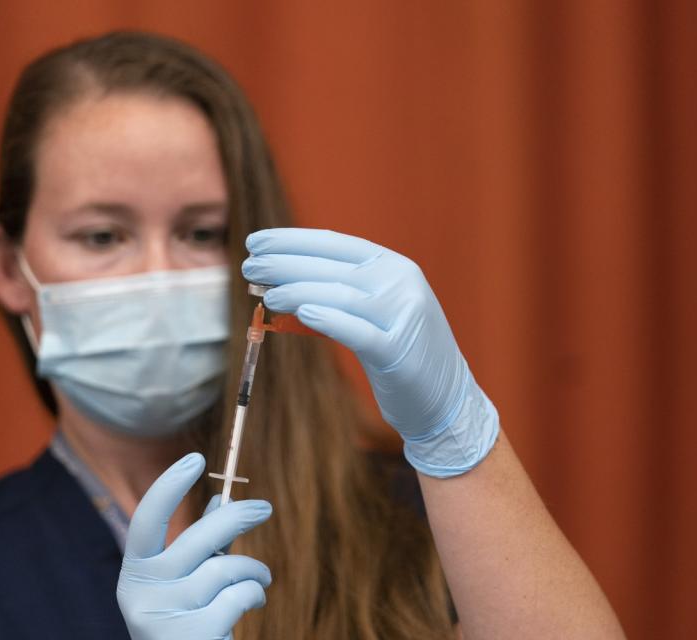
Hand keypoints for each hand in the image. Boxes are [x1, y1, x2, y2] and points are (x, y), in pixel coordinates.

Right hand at [116, 453, 271, 639]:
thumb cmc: (189, 622)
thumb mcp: (185, 582)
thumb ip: (202, 546)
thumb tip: (220, 500)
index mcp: (135, 574)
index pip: (145, 522)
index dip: (168, 487)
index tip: (196, 458)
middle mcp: (141, 595)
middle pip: (198, 539)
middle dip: (237, 517)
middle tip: (264, 508)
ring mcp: (164, 618)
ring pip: (226, 569)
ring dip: (253, 570)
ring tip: (260, 578)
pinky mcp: (193, 636)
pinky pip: (240, 595)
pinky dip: (254, 594)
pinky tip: (253, 603)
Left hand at [242, 228, 498, 476]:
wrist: (446, 399)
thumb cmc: (401, 353)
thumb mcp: (376, 311)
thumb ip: (339, 292)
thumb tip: (279, 281)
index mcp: (395, 265)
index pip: (335, 244)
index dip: (292, 240)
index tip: (256, 240)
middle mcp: (401, 282)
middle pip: (332, 267)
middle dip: (285, 264)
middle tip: (249, 267)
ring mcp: (403, 314)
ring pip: (339, 295)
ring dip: (296, 290)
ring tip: (266, 293)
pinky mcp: (398, 351)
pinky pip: (356, 331)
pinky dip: (327, 319)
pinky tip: (299, 312)